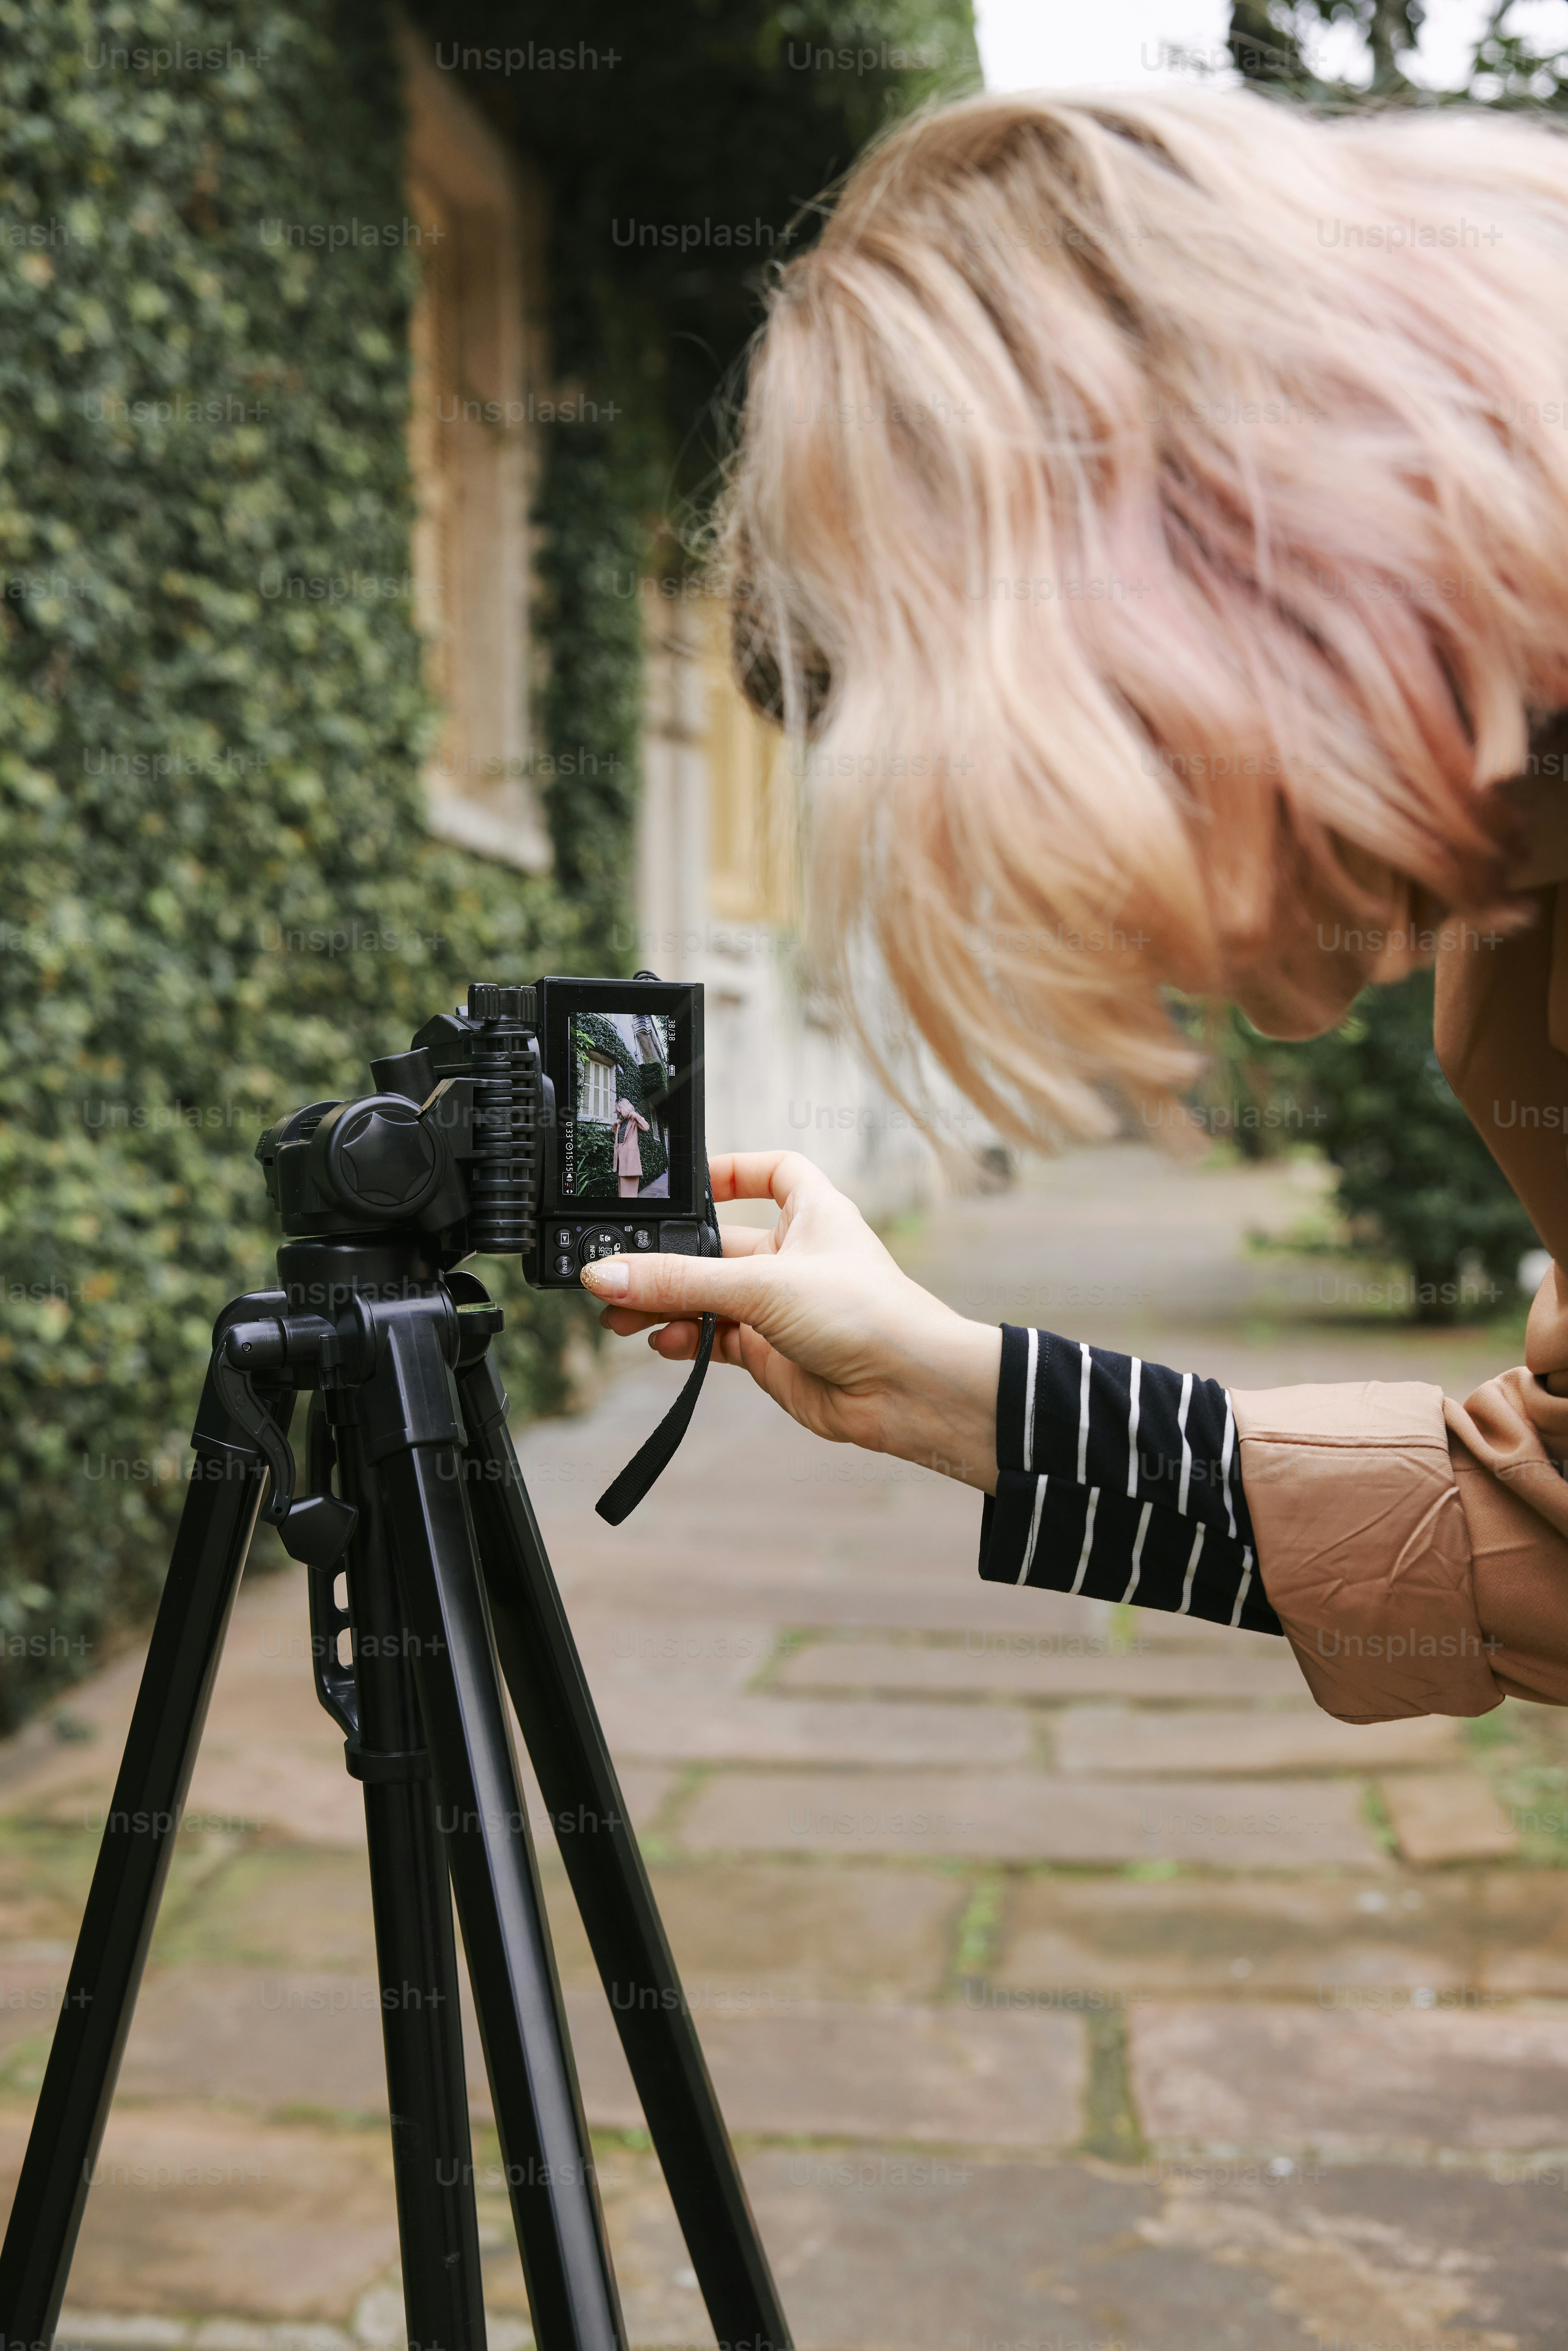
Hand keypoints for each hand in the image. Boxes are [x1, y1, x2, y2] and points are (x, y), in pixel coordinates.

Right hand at [579, 1151, 1000, 1492]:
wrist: (909, 1391)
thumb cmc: (867, 1314)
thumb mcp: (762, 1284)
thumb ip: (681, 1281)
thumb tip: (608, 1272)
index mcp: (812, 1213)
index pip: (772, 1172)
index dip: (731, 1171)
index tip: (683, 1182)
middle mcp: (796, 1256)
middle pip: (718, 1244)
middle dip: (668, 1257)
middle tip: (618, 1270)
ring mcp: (782, 1307)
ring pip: (709, 1296)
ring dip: (665, 1303)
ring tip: (619, 1315)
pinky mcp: (771, 1353)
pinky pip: (714, 1338)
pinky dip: (684, 1339)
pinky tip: (659, 1340)